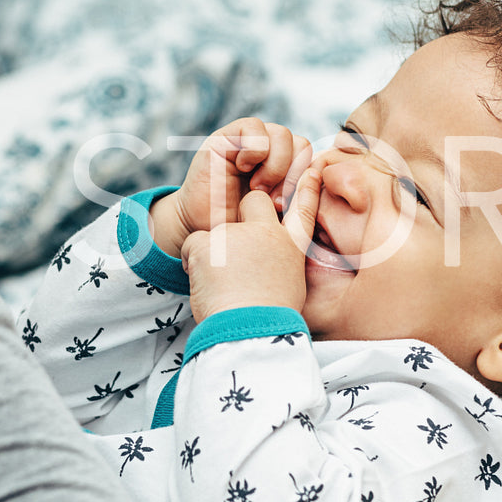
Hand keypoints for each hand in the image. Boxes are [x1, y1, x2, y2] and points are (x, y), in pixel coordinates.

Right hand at [149, 118, 311, 256]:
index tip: (287, 208)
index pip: (312, 158)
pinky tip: (242, 169)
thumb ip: (299, 197)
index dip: (305, 182)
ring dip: (274, 166)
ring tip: (257, 188)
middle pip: (302, 144)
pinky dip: (254, 151)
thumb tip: (320, 174)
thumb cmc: (238, 227)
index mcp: (284, 167)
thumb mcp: (277, 216)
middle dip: (292, 176)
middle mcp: (268, 150)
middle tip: (274, 201)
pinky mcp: (226, 136)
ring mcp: (247, 140)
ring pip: (283, 135)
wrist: (200, 228)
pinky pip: (254, 128)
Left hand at [181, 189, 317, 322]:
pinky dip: (192, 262)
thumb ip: (284, 264)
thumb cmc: (271, 320)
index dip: (302, 187)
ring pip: (216, 232)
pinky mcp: (207, 244)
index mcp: (291, 246)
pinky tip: (204, 285)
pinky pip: (192, 245)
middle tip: (237, 254)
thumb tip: (278, 263)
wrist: (249, 332)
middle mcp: (266, 234)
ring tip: (222, 288)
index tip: (309, 170)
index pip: (301, 207)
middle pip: (253, 202)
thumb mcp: (292, 287)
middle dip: (243, 214)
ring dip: (214, 255)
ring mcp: (235, 235)